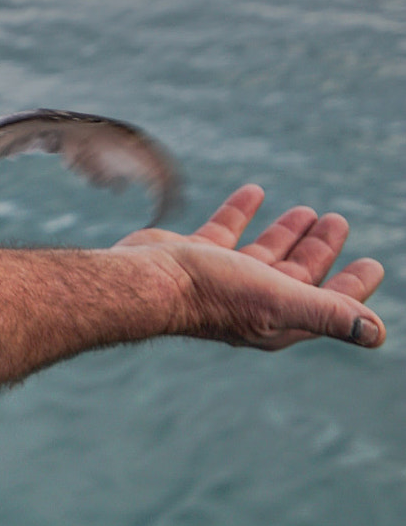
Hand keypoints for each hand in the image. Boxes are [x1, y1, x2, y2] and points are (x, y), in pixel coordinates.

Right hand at [118, 184, 384, 349]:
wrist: (147, 280)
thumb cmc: (213, 293)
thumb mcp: (280, 300)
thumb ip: (328, 312)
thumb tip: (377, 333)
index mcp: (278, 319)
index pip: (327, 303)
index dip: (352, 286)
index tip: (374, 264)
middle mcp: (253, 302)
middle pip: (297, 274)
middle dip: (320, 249)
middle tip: (338, 220)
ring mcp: (223, 278)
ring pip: (265, 253)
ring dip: (287, 232)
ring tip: (308, 210)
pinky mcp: (196, 256)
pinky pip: (226, 230)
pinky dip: (242, 211)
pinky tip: (254, 191)